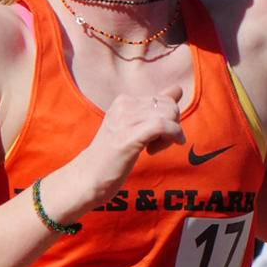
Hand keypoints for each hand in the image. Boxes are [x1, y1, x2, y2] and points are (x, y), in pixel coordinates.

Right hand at [48, 86, 185, 220]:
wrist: (88, 177)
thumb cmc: (113, 155)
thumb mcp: (135, 126)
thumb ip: (156, 107)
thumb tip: (178, 89)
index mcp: (124, 100)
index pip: (164, 99)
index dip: (169, 119)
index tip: (158, 136)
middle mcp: (124, 105)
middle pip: (170, 107)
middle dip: (172, 126)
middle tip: (157, 144)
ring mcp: (125, 120)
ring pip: (169, 115)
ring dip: (170, 136)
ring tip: (153, 148)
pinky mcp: (128, 136)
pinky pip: (163, 126)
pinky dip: (171, 136)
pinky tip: (158, 149)